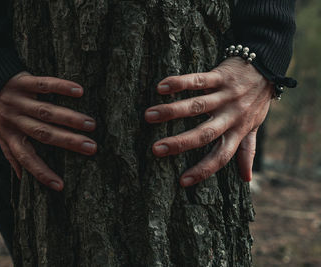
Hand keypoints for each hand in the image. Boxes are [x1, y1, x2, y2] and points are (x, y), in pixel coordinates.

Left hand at [0, 72, 96, 190]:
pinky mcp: (22, 81)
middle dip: (68, 141)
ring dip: (70, 118)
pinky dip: (61, 87)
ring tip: (91, 124)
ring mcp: (18, 100)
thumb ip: (10, 153)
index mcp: (9, 135)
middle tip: (92, 147)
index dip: (41, 172)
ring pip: (46, 111)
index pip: (25, 158)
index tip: (60, 186)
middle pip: (43, 133)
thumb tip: (21, 178)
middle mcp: (14, 120)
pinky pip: (43, 84)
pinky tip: (79, 91)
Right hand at [145, 57, 272, 186]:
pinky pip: (199, 80)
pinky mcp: (220, 76)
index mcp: (237, 131)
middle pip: (205, 133)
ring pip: (197, 106)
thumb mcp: (254, 127)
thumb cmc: (256, 101)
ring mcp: (225, 96)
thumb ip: (247, 151)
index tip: (182, 181)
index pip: (221, 156)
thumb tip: (247, 179)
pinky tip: (161, 87)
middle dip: (179, 143)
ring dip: (172, 111)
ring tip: (149, 116)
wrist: (267, 67)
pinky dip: (179, 83)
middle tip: (156, 149)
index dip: (203, 170)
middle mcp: (231, 115)